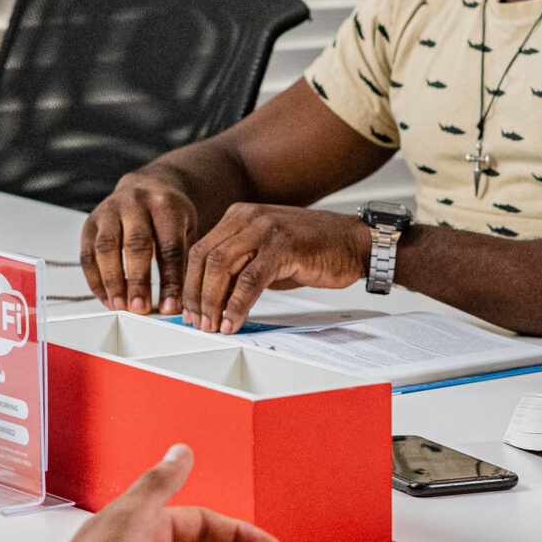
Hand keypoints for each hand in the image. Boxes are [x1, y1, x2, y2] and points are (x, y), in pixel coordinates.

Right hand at [81, 171, 199, 313]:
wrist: (145, 186)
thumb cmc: (168, 215)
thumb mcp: (187, 229)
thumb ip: (183, 262)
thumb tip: (176, 305)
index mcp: (165, 205)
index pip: (169, 247)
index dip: (169, 280)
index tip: (170, 307)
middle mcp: (135, 203)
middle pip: (135, 246)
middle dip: (137, 281)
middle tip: (139, 309)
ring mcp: (109, 211)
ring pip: (106, 249)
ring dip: (112, 281)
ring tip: (120, 307)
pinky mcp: (90, 223)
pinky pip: (87, 255)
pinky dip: (95, 280)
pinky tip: (106, 298)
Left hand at [183, 203, 368, 332]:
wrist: (354, 243)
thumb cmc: (314, 250)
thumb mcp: (267, 256)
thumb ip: (239, 269)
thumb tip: (212, 298)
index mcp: (239, 216)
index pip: (201, 251)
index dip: (189, 284)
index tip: (188, 310)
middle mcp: (248, 217)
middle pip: (205, 258)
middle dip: (196, 295)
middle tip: (196, 322)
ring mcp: (265, 229)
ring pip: (221, 266)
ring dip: (212, 301)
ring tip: (212, 325)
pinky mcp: (283, 246)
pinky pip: (250, 279)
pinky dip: (237, 305)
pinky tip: (233, 321)